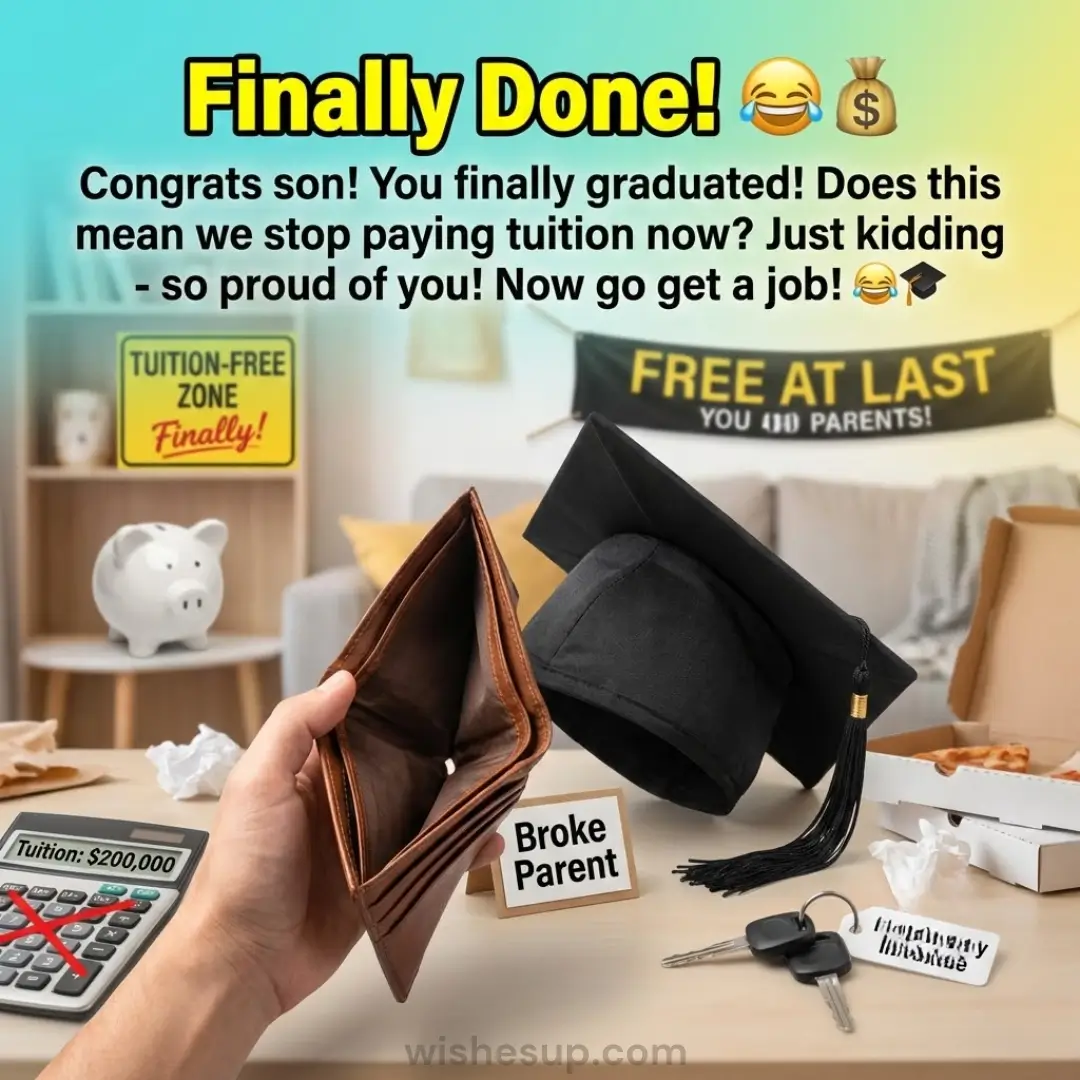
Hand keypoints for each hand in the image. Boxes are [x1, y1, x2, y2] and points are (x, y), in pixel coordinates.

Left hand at [173, 670, 504, 1019]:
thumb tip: (346, 678)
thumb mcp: (258, 783)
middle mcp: (347, 802)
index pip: (362, 726)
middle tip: (486, 727)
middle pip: (403, 767)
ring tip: (498, 781)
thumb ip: (296, 727)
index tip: (438, 679)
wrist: (246, 961)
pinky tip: (488, 841)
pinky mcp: (388, 886)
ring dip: (457, 800)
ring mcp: (370, 846)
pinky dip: (461, 853)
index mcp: (314, 771)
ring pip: (424, 812)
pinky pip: (430, 862)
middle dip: (440, 750)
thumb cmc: (244, 866)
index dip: (395, 705)